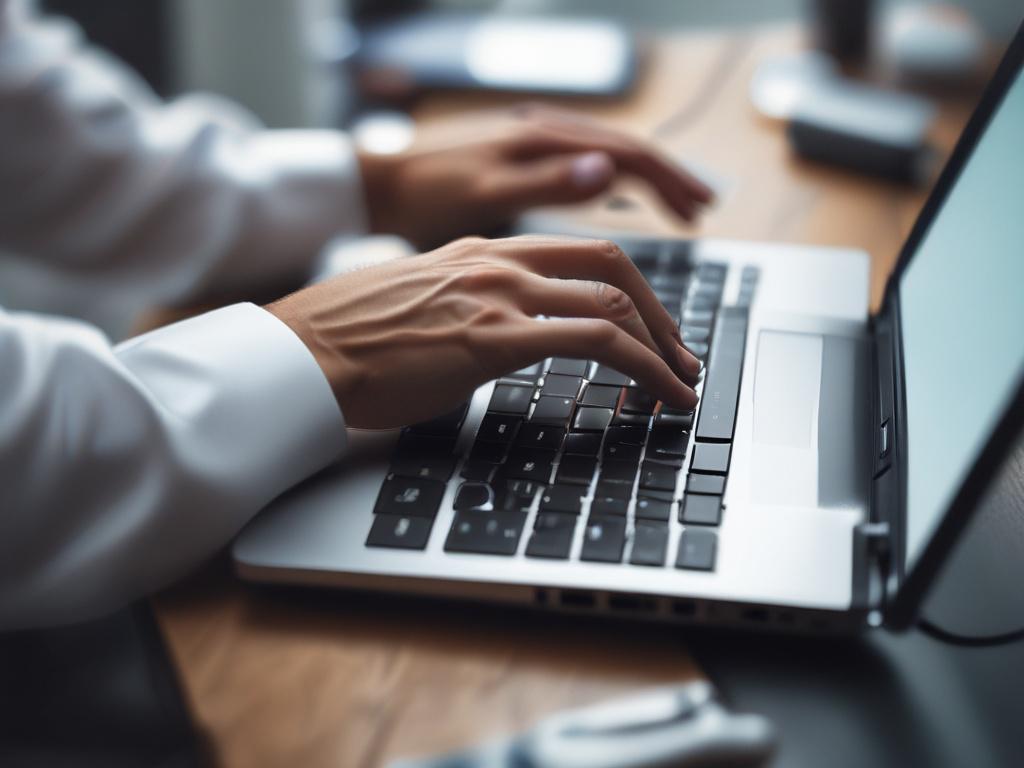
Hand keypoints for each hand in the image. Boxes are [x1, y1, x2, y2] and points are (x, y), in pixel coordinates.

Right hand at [266, 235, 700, 429]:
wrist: (304, 349)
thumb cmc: (350, 336)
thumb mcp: (421, 302)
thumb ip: (468, 306)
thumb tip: (496, 336)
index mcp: (483, 249)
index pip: (582, 254)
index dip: (631, 291)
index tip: (650, 328)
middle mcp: (499, 262)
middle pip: (614, 268)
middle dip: (662, 316)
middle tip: (682, 357)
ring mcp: (499, 295)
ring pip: (615, 305)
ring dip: (662, 348)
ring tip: (681, 387)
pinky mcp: (494, 338)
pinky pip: (594, 342)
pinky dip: (643, 368)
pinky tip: (660, 396)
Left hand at [358, 104, 713, 249]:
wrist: (374, 186)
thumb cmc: (420, 197)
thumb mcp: (481, 195)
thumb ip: (545, 184)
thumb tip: (607, 170)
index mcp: (541, 140)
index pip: (626, 153)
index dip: (669, 182)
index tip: (699, 211)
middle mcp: (541, 134)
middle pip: (624, 149)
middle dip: (668, 179)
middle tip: (701, 211)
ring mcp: (530, 145)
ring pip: (604, 155)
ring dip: (643, 180)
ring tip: (675, 208)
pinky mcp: (518, 161)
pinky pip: (579, 164)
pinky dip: (610, 182)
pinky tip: (615, 199)